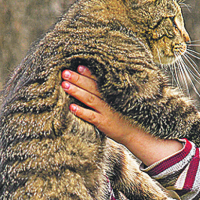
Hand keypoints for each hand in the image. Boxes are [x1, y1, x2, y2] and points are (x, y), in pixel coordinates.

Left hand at [62, 66, 182, 165]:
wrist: (135, 133)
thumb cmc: (123, 117)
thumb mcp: (117, 102)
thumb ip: (105, 94)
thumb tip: (89, 85)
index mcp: (111, 93)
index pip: (98, 80)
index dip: (88, 73)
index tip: (78, 66)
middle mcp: (108, 99)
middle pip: (91, 86)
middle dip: (78, 79)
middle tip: (64, 72)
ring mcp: (106, 111)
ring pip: (89, 98)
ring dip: (77, 91)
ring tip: (64, 85)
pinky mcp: (104, 123)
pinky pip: (91, 116)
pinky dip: (81, 111)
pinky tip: (71, 107)